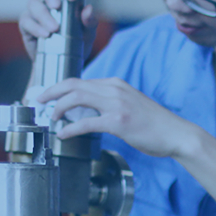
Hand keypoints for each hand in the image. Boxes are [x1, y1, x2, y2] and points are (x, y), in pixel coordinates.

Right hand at [19, 0, 97, 58]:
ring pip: (34, 3)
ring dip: (44, 15)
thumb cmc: (76, 44)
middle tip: (56, 6)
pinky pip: (26, 20)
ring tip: (54, 29)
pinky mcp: (26, 24)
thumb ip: (90, 22)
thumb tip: (88, 9)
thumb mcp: (88, 34)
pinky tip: (45, 35)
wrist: (62, 64)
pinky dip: (36, 27)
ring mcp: (36, 10)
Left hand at [33, 77, 207, 159]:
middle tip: (39, 102)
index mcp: (115, 84)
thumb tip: (85, 111)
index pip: (80, 80)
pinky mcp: (119, 121)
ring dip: (58, 108)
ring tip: (51, 118)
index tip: (47, 96)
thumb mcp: (129, 103)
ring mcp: (116, 104)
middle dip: (51, 92)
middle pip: (73, 84)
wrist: (176, 133)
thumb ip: (108, 102)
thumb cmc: (153, 123)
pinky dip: (70, 129)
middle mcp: (114, 89)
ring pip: (76, 98)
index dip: (59, 88)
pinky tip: (63, 135)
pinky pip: (86, 123)